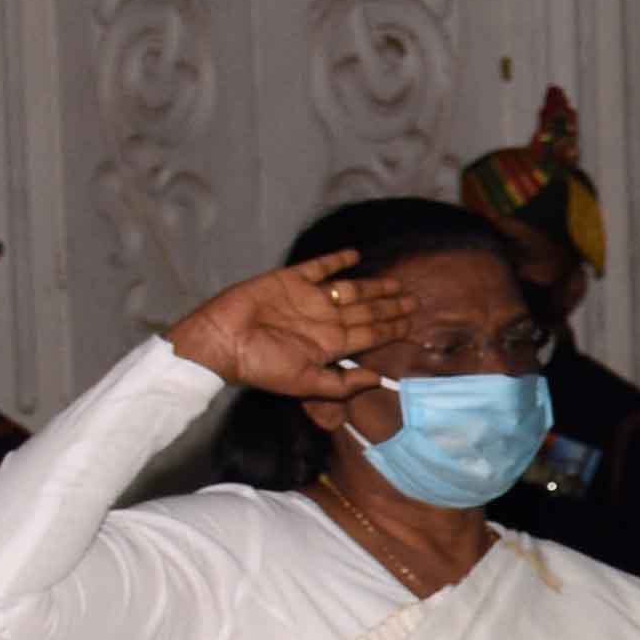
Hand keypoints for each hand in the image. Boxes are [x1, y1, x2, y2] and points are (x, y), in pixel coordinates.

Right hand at [167, 257, 415, 405]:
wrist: (223, 341)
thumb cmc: (262, 366)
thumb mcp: (306, 383)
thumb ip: (343, 384)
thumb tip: (377, 381)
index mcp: (330, 344)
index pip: (371, 334)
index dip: (393, 328)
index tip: (415, 324)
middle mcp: (324, 319)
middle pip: (367, 311)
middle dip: (392, 306)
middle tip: (417, 300)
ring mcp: (309, 298)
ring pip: (351, 289)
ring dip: (374, 286)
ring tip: (397, 283)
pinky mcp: (290, 279)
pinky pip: (319, 267)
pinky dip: (336, 260)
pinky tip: (355, 255)